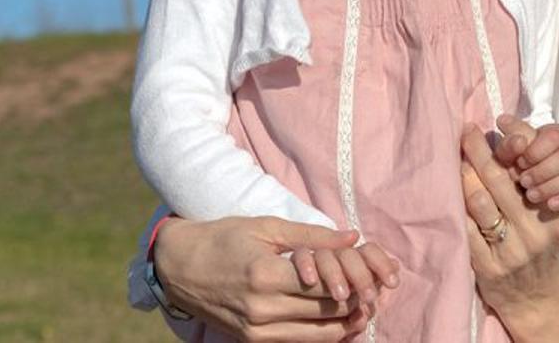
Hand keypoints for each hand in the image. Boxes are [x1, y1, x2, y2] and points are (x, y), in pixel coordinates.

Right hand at [154, 216, 384, 341]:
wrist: (178, 267)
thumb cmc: (224, 238)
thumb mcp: (267, 228)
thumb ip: (312, 236)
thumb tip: (352, 237)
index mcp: (266, 275)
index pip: (324, 286)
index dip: (355, 281)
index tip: (376, 274)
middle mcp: (261, 308)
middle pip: (324, 312)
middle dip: (356, 303)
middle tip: (379, 293)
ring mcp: (255, 330)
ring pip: (315, 335)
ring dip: (344, 325)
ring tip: (366, 310)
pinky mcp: (251, 341)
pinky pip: (296, 342)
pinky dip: (320, 334)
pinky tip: (339, 323)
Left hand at [460, 122, 558, 326]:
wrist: (538, 298)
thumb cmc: (544, 246)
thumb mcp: (554, 217)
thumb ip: (540, 184)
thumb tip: (514, 138)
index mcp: (553, 214)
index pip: (525, 171)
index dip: (503, 147)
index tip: (484, 130)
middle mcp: (534, 230)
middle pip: (498, 180)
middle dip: (478, 151)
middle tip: (465, 133)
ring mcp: (510, 250)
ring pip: (480, 202)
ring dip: (464, 177)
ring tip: (457, 161)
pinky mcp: (488, 267)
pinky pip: (466, 230)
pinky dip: (456, 209)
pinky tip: (449, 194)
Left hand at [497, 115, 558, 210]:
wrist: (530, 196)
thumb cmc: (519, 170)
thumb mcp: (508, 156)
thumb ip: (508, 142)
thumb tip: (503, 120)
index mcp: (555, 133)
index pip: (553, 137)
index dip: (536, 151)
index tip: (520, 163)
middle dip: (542, 172)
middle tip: (523, 182)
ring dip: (551, 186)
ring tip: (532, 196)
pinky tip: (550, 204)